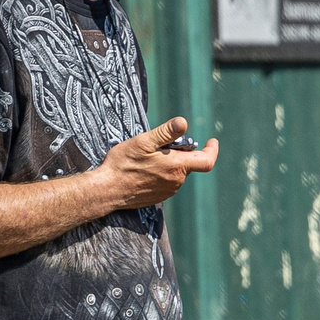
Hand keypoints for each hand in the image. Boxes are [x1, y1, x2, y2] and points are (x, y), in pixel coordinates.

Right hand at [100, 118, 216, 209]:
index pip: (207, 161)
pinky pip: (168, 182)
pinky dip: (164, 172)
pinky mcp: (159, 197)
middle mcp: (176, 182)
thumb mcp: (143, 142)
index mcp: (177, 167)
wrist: (107, 190)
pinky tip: (145, 169)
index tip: (212, 141)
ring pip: (178, 173)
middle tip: (163, 143)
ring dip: (172, 163)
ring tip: (149, 157)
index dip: (212, 150)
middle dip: (182, 152)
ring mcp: (168, 191)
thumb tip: (183, 122)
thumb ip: (165, 133)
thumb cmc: (123, 164)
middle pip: (189, 164)